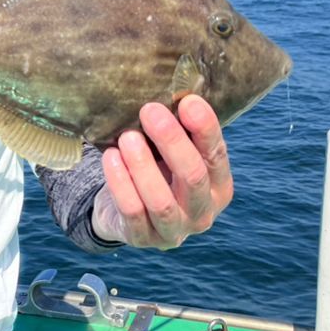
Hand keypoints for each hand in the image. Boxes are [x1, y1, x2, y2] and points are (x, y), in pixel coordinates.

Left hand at [93, 95, 232, 248]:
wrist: (126, 211)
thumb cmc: (157, 170)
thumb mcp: (173, 153)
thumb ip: (180, 130)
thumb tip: (174, 91)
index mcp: (219, 187)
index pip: (217, 156)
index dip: (205, 129)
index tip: (188, 101)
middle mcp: (203, 213)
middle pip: (192, 177)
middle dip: (171, 141)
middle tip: (150, 110)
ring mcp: (174, 231)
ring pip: (162, 201)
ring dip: (143, 166)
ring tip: (127, 137)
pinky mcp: (143, 239)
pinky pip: (132, 212)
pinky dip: (120, 183)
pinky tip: (110, 158)